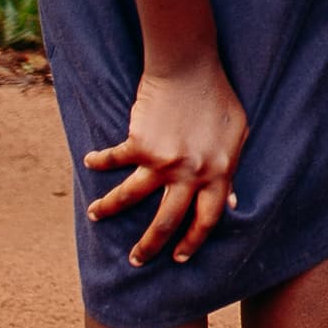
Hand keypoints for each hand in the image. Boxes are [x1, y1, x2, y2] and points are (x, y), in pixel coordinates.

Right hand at [83, 62, 247, 265]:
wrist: (190, 68)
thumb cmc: (217, 98)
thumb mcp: (237, 135)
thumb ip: (232, 169)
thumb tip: (231, 202)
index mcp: (218, 173)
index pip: (207, 219)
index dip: (193, 241)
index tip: (180, 257)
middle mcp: (190, 173)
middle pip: (167, 222)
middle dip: (149, 246)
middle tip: (137, 260)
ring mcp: (162, 161)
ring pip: (130, 198)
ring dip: (109, 209)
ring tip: (93, 215)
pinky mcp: (138, 144)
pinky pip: (114, 159)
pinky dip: (100, 161)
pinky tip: (91, 161)